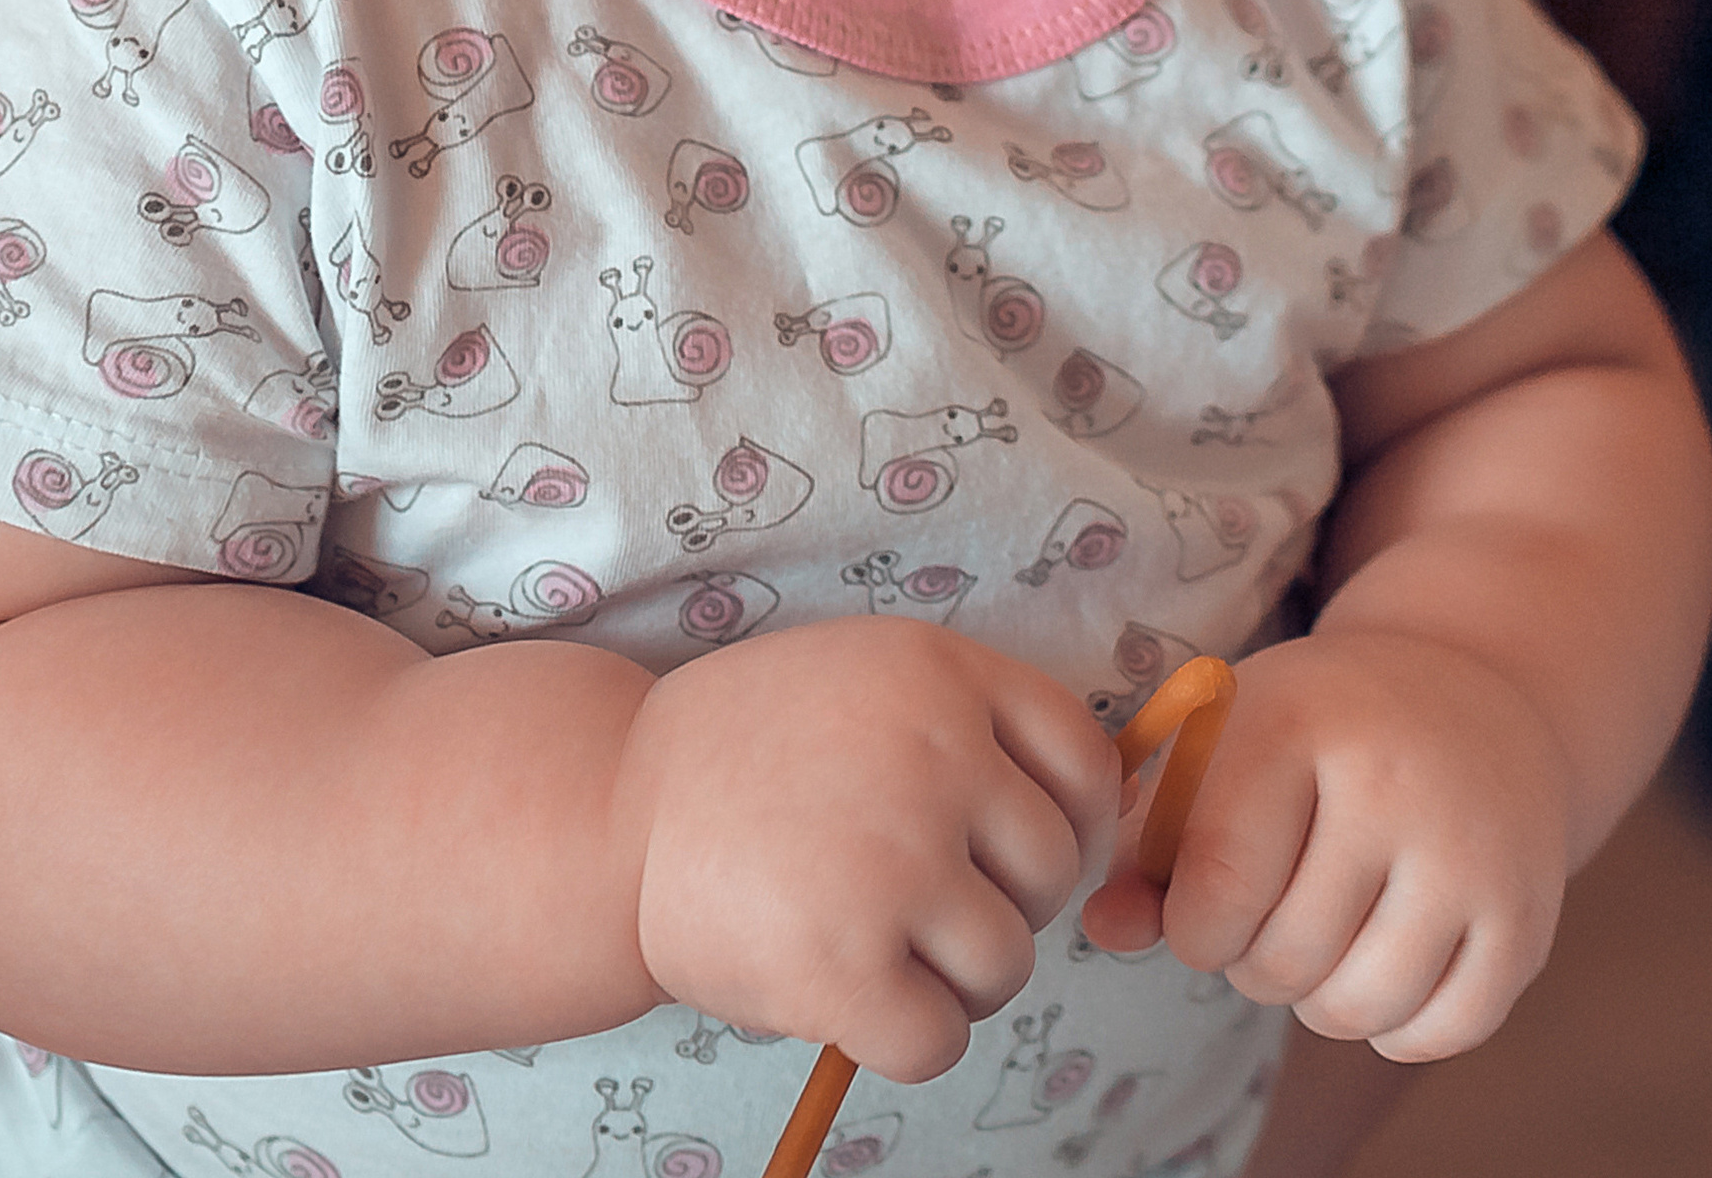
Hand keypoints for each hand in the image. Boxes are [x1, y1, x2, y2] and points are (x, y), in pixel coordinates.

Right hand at [615, 617, 1120, 1083]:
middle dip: (999, 903)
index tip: (1012, 852)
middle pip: (1054, 873)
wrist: (607, 809)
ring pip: (1007, 965)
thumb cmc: (752, 756)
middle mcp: (931, 753)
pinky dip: (903, 1038)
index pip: (1086, 763)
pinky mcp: (844, 964)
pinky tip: (846, 992)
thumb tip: (1105, 811)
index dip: (1070, 823)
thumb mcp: (866, 681)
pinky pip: (941, 1040)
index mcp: (940, 671)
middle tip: (913, 899)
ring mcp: (890, 858)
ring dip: (952, 978)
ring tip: (873, 941)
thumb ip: (969, 723)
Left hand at [1082, 628, 1570, 1061]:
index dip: (1193, 926)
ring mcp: (1472, 850)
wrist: (1476, 690)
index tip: (1205, 906)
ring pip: (1356, 1009)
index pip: (1218, 887)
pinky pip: (1437, 1034)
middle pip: (1284, 961)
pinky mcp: (1526, 915)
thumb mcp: (1229, 746)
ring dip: (1320, 999)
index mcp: (1301, 719)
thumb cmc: (1320, 729)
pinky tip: (1387, 957)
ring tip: (1324, 934)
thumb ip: (1151, 839)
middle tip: (1275, 912)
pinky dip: (1397, 1025)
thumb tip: (1103, 929)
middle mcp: (1394, 779)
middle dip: (1256, 962)